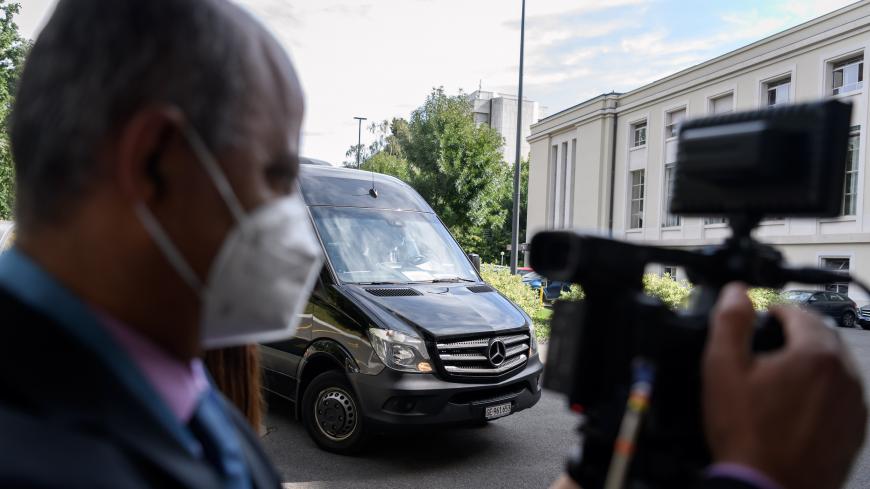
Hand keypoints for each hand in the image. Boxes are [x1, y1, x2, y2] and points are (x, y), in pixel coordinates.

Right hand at [703, 283, 866, 488]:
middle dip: (796, 333)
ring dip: (811, 361)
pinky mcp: (854, 430)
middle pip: (822, 336)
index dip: (775, 309)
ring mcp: (853, 405)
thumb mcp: (723, 369)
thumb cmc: (747, 434)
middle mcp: (844, 375)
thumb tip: (737, 292)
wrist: (768, 488)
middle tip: (767, 342)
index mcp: (815, 354)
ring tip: (780, 375)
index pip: (799, 312)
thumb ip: (730, 322)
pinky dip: (822, 390)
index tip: (760, 315)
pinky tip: (795, 405)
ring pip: (835, 366)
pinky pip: (842, 396)